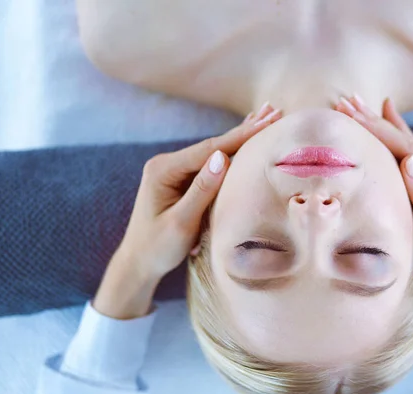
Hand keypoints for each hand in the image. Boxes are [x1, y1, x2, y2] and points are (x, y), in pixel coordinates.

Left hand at [93, 103, 282, 318]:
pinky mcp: (181, 180)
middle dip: (245, 129)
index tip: (266, 123)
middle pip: (213, 144)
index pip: (209, 149)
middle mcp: (167, 164)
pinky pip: (211, 164)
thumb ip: (202, 189)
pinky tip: (244, 137)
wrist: (138, 264)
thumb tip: (222, 157)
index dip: (240, 136)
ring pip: (214, 151)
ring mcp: (174, 171)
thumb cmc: (157, 248)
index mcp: (163, 170)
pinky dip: (231, 151)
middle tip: (274, 111)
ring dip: (241, 136)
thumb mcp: (181, 222)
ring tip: (266, 116)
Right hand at [336, 95, 412, 320]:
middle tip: (346, 100)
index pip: (405, 148)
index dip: (377, 130)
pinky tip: (393, 125)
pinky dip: (398, 138)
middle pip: (404, 140)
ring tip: (363, 103)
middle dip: (374, 120)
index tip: (351, 113)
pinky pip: (411, 155)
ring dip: (383, 124)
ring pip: (406, 144)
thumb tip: (409, 160)